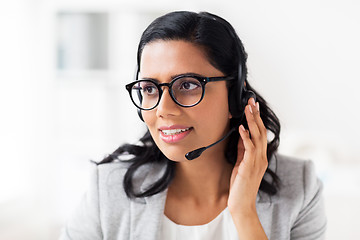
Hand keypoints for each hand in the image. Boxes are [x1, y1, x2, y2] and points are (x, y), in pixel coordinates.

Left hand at [228, 97, 267, 218]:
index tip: (253, 106)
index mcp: (260, 156)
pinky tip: (241, 127)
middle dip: (256, 115)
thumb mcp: (241, 164)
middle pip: (261, 131)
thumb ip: (242, 150)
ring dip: (252, 122)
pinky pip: (249, 148)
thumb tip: (241, 135)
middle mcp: (261, 157)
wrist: (241, 205)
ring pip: (257, 137)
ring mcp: (257, 162)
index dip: (257, 119)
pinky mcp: (249, 166)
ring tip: (248, 109)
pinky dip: (246, 137)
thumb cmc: (241, 186)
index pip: (260, 133)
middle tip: (252, 101)